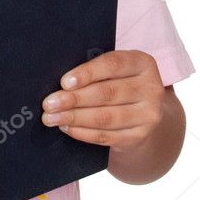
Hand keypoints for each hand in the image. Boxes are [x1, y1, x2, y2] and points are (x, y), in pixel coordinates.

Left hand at [40, 50, 164, 152]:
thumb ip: (94, 68)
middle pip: (107, 93)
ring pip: (106, 117)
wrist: (142, 110)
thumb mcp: (113, 68)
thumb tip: (61, 80)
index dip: (87, 73)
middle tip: (49, 104)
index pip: (113, 65)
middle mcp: (151, 88)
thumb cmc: (117, 81)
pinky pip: (107, 136)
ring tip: (52, 118)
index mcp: (142, 63)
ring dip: (74, 118)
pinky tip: (67, 128)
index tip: (64, 82)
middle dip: (74, 99)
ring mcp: (148, 115)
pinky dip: (83, 133)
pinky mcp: (140, 136)